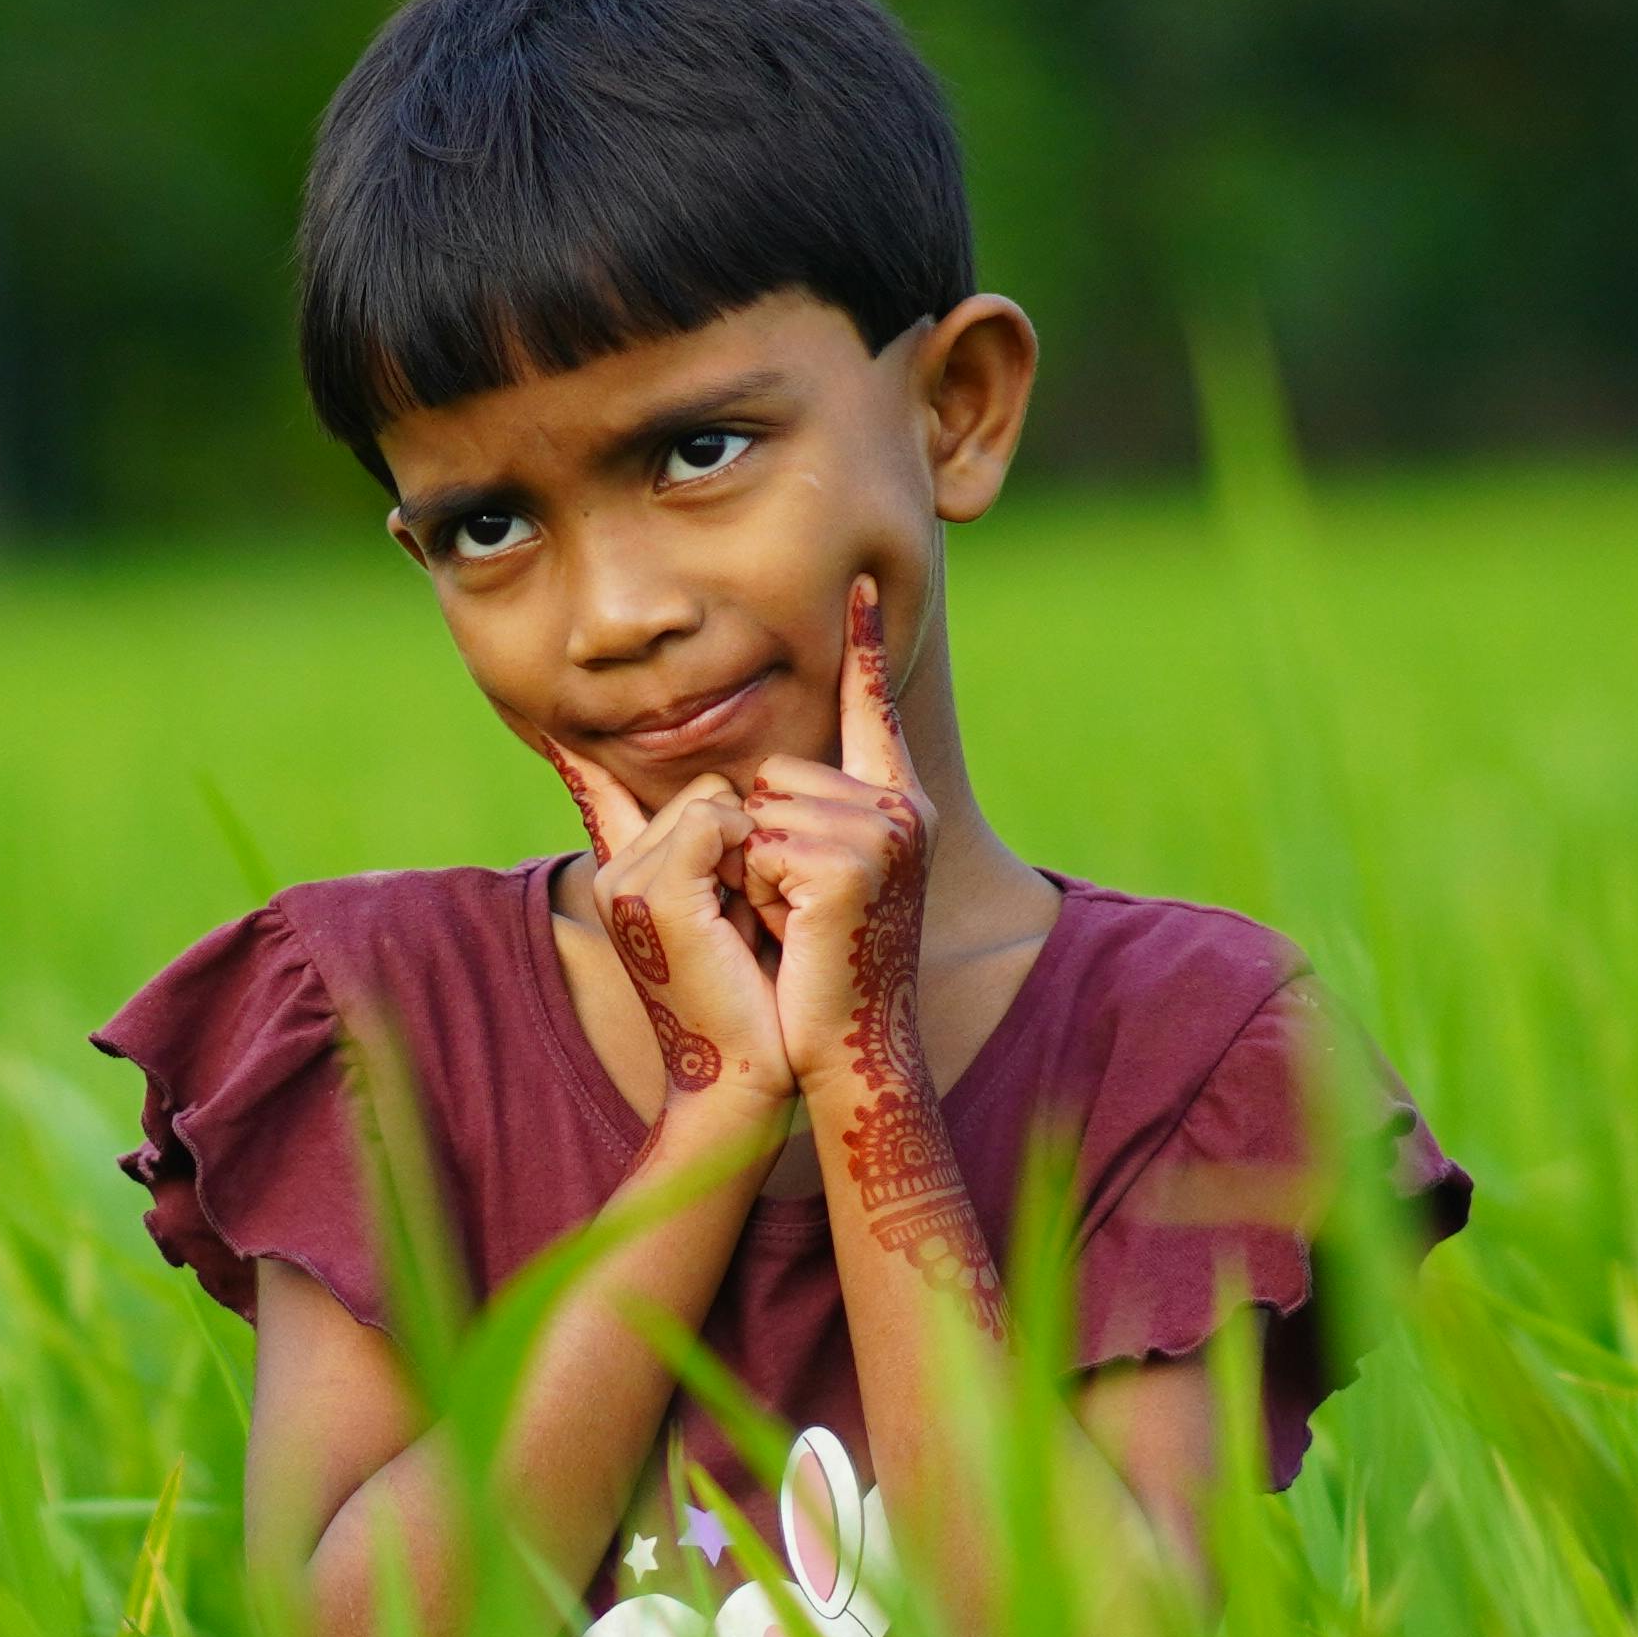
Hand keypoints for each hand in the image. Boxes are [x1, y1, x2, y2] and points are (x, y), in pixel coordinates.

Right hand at [542, 732, 792, 1105]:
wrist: (744, 1075)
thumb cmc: (756, 997)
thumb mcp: (734, 914)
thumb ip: (719, 858)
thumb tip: (740, 805)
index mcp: (625, 875)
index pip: (598, 790)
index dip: (577, 756)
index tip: (546, 719)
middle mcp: (616, 872)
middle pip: (700, 788)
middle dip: (747, 831)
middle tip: (758, 908)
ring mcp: (627, 882)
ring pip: (711, 798)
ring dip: (756, 844)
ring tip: (758, 915)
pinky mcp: (656, 895)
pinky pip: (717, 820)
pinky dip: (754, 850)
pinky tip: (760, 904)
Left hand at [742, 577, 931, 1112]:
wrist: (841, 1053)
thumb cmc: (811, 977)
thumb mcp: (796, 882)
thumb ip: (776, 818)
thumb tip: (733, 776)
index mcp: (895, 806)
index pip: (872, 710)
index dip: (867, 647)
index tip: (861, 584)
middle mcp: (903, 808)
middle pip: (776, 770)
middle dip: (757, 841)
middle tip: (793, 913)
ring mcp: (888, 831)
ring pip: (762, 803)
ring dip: (752, 870)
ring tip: (793, 925)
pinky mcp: (857, 861)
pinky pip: (760, 840)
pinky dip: (755, 889)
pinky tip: (794, 931)